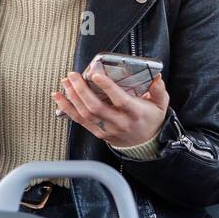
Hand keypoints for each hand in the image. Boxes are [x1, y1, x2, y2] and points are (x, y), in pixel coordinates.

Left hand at [53, 67, 168, 147]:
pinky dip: (67, 108)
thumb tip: (156, 76)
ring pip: (85, 114)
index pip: (119, 100)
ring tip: (65, 82)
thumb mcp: (160, 105)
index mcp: (135, 112)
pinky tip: (58, 97)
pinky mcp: (98, 132)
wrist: (145, 143)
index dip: (107, 87)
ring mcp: (107, 129)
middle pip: (96, 107)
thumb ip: (158, 90)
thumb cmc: (150, 119)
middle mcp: (119, 121)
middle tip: (73, 75)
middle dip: (81, 90)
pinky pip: (80, 121)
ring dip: (72, 97)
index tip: (95, 74)